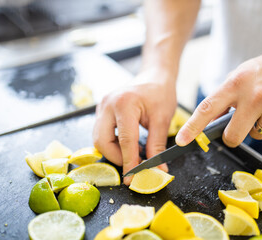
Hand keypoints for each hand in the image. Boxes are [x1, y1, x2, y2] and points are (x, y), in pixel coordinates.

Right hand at [93, 68, 176, 184]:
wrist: (154, 77)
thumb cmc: (161, 94)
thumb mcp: (162, 120)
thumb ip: (157, 146)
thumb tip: (157, 169)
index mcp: (125, 103)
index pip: (125, 140)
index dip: (129, 162)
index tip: (133, 178)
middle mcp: (108, 104)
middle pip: (102, 141)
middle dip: (116, 158)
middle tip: (133, 165)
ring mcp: (102, 106)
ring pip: (98, 139)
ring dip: (114, 151)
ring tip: (132, 155)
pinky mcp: (101, 111)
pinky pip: (101, 133)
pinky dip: (113, 143)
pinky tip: (127, 145)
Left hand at [176, 45, 261, 147]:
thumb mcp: (242, 75)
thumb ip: (226, 98)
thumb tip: (209, 123)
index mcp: (237, 83)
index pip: (208, 108)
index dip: (192, 127)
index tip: (181, 140)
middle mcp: (256, 96)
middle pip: (232, 136)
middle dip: (233, 135)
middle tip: (243, 121)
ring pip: (256, 135)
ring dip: (259, 125)